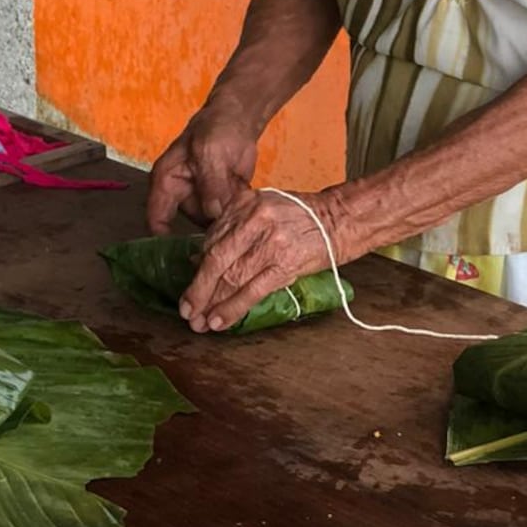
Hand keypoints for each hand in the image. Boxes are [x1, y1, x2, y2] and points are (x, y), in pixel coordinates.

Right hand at [147, 102, 258, 233]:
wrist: (238, 120)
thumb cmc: (215, 129)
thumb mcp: (209, 151)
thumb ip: (210, 182)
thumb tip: (213, 213)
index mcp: (167, 182)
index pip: (156, 217)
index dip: (164, 240)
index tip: (182, 256)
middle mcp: (182, 197)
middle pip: (188, 228)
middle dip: (206, 237)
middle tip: (225, 242)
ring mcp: (203, 202)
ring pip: (212, 227)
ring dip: (227, 227)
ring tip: (243, 221)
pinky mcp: (222, 203)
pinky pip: (229, 220)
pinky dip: (239, 220)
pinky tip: (251, 215)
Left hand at [179, 188, 352, 332]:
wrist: (339, 220)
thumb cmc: (300, 216)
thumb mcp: (262, 209)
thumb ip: (233, 230)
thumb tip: (199, 258)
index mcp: (245, 204)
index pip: (213, 239)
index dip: (198, 267)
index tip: (190, 286)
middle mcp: (255, 220)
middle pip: (217, 259)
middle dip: (198, 289)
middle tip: (187, 311)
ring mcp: (270, 242)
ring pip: (232, 277)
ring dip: (212, 304)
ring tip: (199, 322)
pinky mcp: (285, 264)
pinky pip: (252, 291)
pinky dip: (233, 308)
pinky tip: (219, 321)